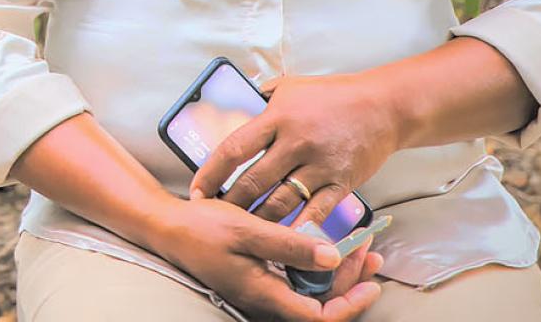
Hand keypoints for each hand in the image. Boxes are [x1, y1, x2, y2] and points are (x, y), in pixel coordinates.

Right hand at [152, 196, 382, 321]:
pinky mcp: (260, 277)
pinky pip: (298, 280)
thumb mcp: (247, 230)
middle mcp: (266, 299)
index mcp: (264, 294)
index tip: (371, 281)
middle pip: (320, 305)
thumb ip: (289, 246)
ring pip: (312, 292)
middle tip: (371, 250)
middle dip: (351, 281)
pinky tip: (327, 243)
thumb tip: (332, 258)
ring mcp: (264, 290)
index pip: (319, 316)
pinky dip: (318, 264)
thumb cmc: (203, 228)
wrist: (169, 227)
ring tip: (358, 246)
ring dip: (338, 273)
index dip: (349, 303)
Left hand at [188, 72, 400, 230]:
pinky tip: (281, 241)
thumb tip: (235, 103)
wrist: (384, 106)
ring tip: (243, 230)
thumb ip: (262, 97)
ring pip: (279, 203)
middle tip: (217, 217)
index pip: (234, 149)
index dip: (211, 173)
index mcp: (278, 117)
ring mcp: (318, 165)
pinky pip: (314, 213)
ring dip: (258, 219)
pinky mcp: (340, 183)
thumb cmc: (334, 94)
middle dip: (231, 203)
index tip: (198, 190)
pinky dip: (296, 230)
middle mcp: (295, 142)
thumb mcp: (292, 85)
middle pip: (253, 182)